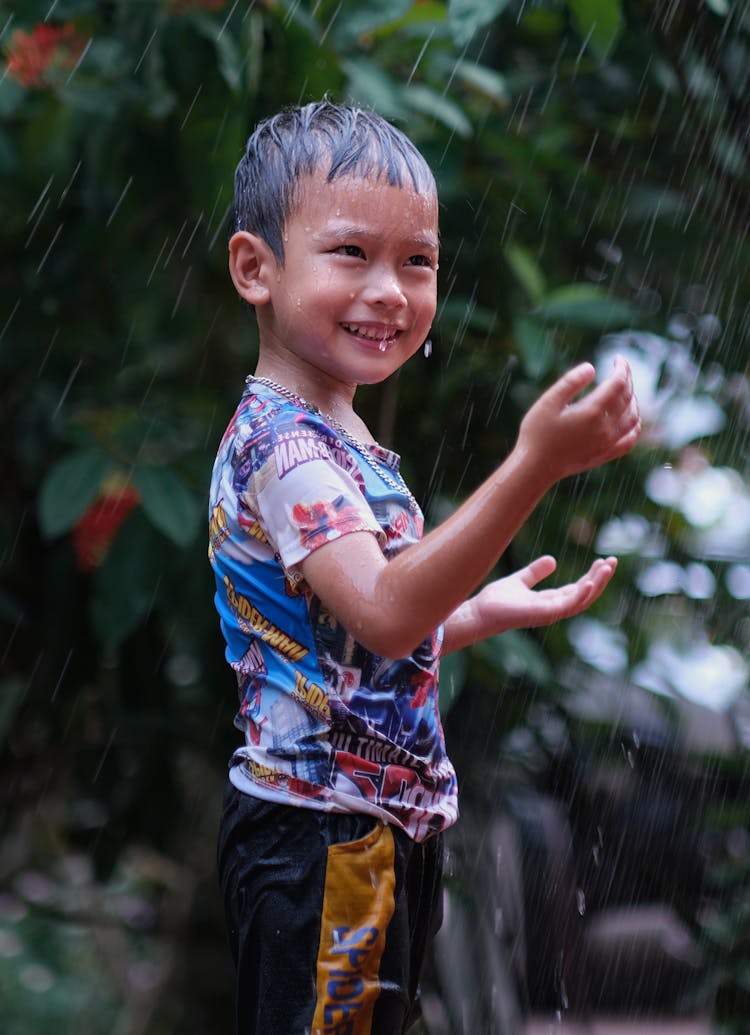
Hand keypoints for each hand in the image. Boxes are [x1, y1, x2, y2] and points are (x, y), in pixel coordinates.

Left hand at [471, 554, 617, 633]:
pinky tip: (590, 582)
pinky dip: (581, 595)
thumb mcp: (519, 580)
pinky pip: (567, 606)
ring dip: (596, 584)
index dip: (593, 576)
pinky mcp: (542, 614)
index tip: (604, 561)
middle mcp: (553, 608)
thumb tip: (552, 560)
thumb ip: (535, 572)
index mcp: (550, 601)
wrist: (479, 612)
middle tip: (613, 561)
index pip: (578, 589)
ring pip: (582, 600)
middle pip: (585, 594)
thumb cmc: (496, 601)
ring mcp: (550, 613)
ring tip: (607, 568)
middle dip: (601, 579)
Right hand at [518, 356, 640, 482]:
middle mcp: (605, 428)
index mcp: (592, 412)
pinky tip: (632, 419)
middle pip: (628, 397)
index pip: (618, 383)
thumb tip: (591, 367)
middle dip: (627, 379)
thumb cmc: (537, 433)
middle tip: (620, 369)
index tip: (618, 358)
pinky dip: (635, 425)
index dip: (622, 367)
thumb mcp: (548, 402)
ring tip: (624, 389)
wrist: (536, 467)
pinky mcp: (605, 454)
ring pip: (633, 417)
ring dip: (633, 400)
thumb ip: (570, 382)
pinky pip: (630, 439)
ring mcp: (608, 443)